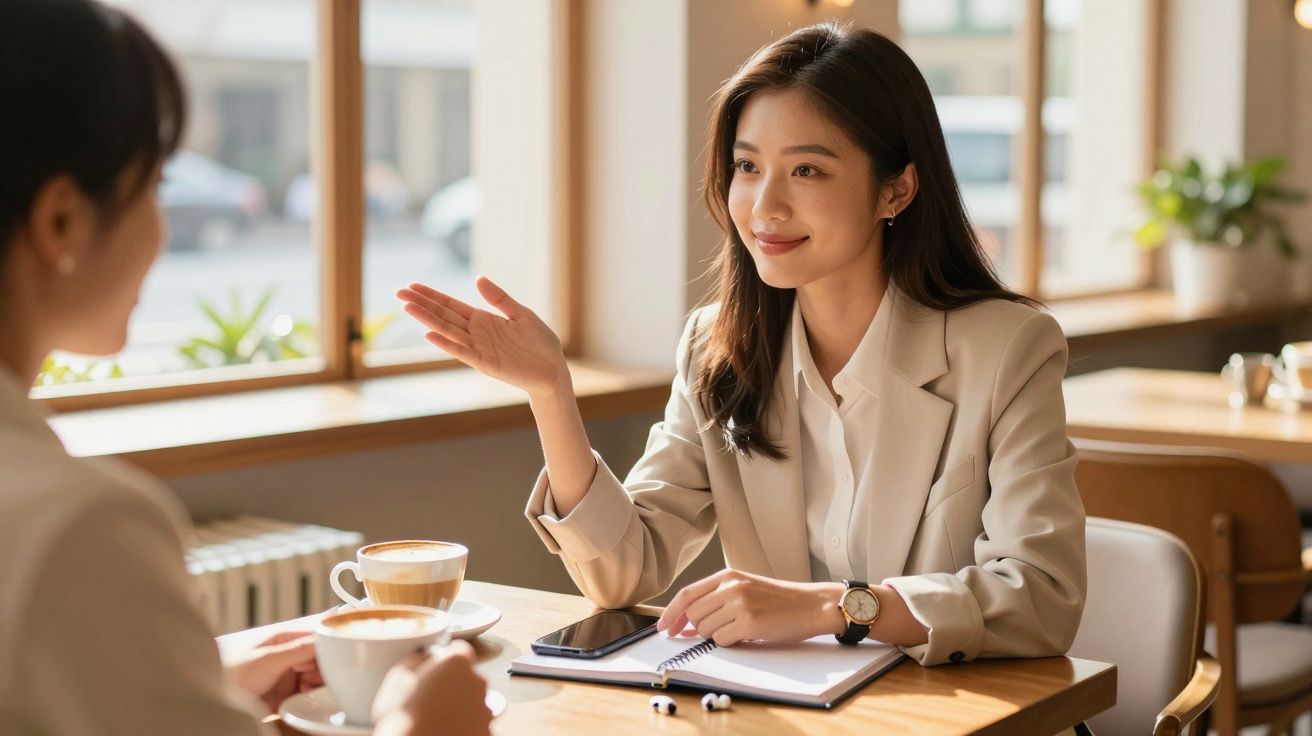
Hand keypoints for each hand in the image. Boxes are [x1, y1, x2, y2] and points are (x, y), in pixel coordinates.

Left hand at [223, 631, 321, 712]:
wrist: (222, 704)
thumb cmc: (236, 676)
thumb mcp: (269, 659)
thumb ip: (298, 649)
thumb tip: (326, 639)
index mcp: (285, 641)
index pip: (315, 638)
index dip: (325, 648)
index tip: (328, 658)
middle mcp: (290, 657)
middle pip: (319, 659)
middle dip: (321, 668)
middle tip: (313, 676)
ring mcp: (290, 677)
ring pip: (317, 677)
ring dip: (318, 682)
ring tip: (307, 687)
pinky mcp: (289, 695)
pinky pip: (309, 694)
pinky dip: (313, 695)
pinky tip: (305, 697)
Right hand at [372, 641, 491, 735]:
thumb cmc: (402, 718)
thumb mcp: (398, 677)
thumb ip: (417, 659)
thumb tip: (423, 657)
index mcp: (457, 662)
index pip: (459, 650)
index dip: (446, 660)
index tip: (435, 671)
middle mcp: (478, 682)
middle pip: (468, 677)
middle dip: (454, 685)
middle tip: (431, 699)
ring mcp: (485, 709)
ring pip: (473, 702)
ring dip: (460, 708)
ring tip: (436, 719)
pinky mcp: (486, 731)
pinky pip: (476, 724)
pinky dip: (465, 727)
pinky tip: (446, 731)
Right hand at [396, 277, 567, 397]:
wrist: (554, 370)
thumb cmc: (540, 343)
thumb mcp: (521, 314)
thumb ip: (499, 299)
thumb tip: (477, 278)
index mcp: (483, 319)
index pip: (451, 305)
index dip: (431, 295)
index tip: (411, 286)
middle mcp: (476, 333)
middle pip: (443, 316)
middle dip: (421, 304)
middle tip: (398, 293)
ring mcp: (478, 348)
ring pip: (447, 331)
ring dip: (427, 320)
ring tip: (408, 307)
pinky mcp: (486, 363)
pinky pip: (462, 352)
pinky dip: (446, 343)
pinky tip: (429, 334)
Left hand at [656, 569, 844, 646]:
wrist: (811, 605)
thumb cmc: (779, 600)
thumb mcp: (745, 589)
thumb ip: (716, 601)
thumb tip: (685, 625)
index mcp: (727, 576)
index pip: (686, 594)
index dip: (670, 613)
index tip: (663, 628)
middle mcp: (730, 587)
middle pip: (693, 615)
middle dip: (697, 630)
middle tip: (715, 633)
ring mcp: (739, 604)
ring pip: (705, 630)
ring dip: (715, 636)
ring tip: (738, 630)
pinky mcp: (749, 622)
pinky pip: (721, 640)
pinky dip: (729, 643)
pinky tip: (746, 635)